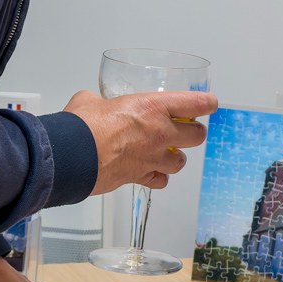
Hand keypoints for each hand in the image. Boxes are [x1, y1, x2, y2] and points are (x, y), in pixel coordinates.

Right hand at [64, 89, 216, 195]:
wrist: (73, 156)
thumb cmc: (82, 127)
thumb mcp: (91, 101)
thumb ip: (98, 101)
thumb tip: (92, 103)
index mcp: (153, 107)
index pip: (195, 103)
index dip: (206, 103)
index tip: (210, 103)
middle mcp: (160, 133)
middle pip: (197, 135)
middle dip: (195, 132)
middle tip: (187, 129)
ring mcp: (153, 157)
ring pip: (182, 161)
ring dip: (177, 157)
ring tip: (167, 153)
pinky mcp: (142, 177)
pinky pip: (161, 181)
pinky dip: (158, 177)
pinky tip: (151, 171)